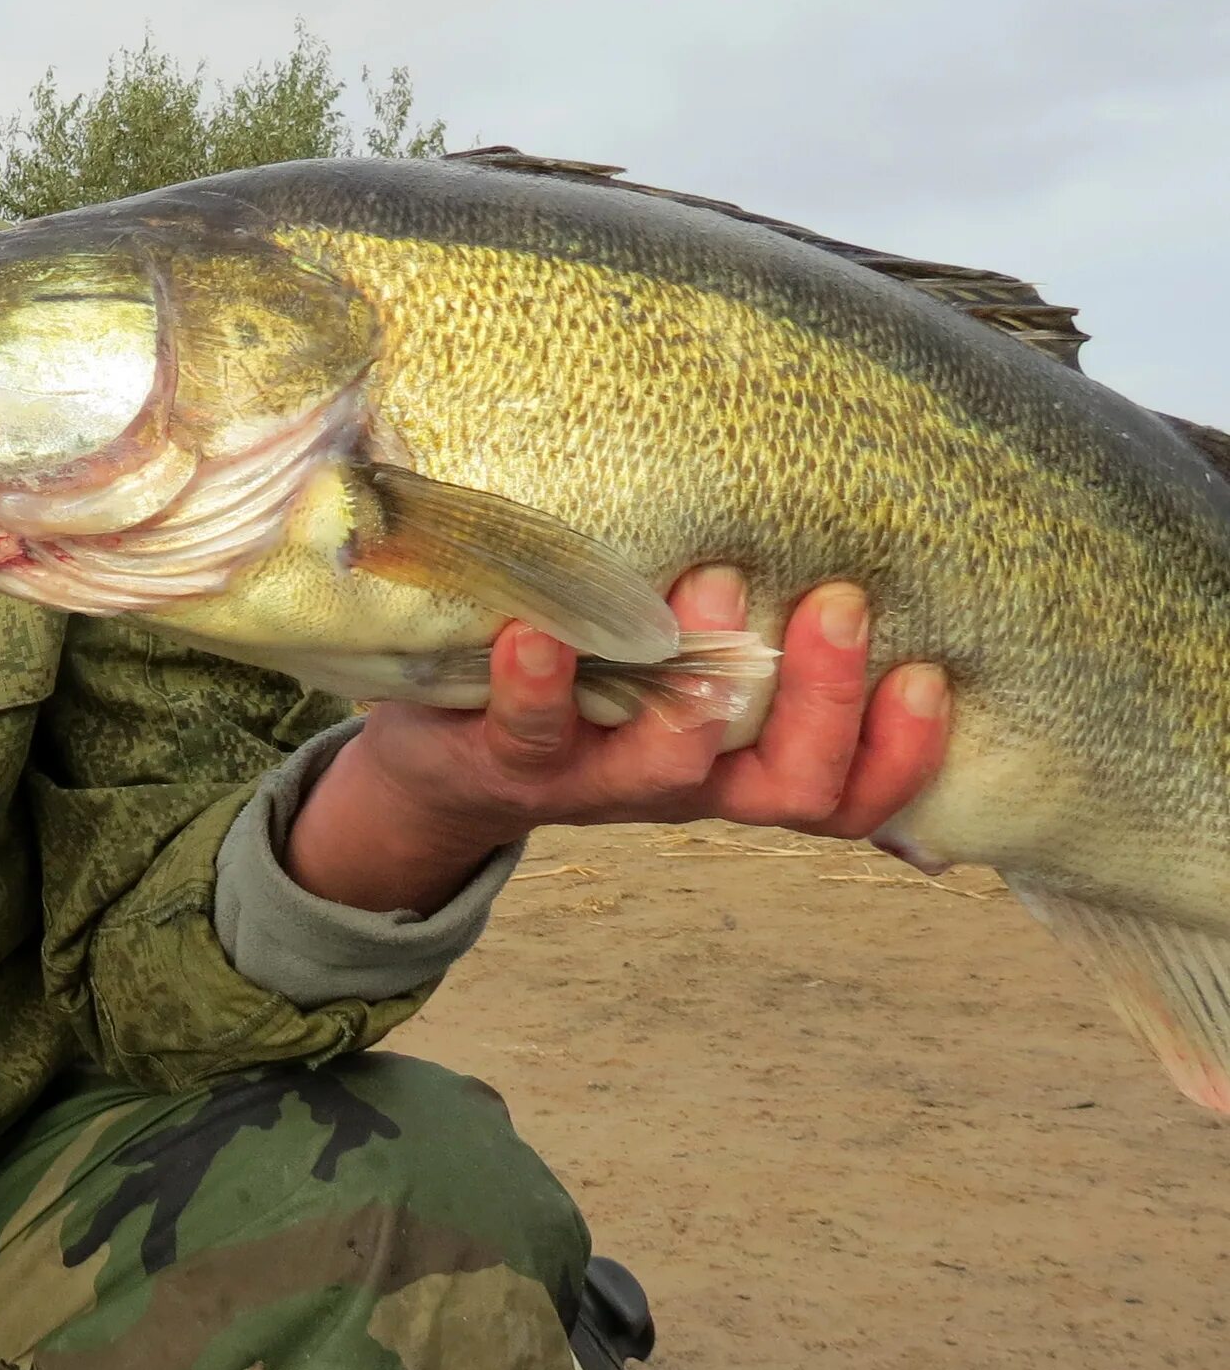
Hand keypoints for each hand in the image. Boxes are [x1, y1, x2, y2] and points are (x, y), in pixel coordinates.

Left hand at [284, 566, 952, 913]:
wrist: (439, 760)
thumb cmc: (590, 690)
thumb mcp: (681, 672)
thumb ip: (753, 641)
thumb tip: (875, 577)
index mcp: (738, 768)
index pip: (848, 792)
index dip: (901, 755)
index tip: (929, 675)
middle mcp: (680, 785)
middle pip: (786, 786)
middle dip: (824, 696)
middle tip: (836, 600)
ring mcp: (592, 780)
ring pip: (668, 766)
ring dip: (698, 684)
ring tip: (710, 588)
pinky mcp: (503, 757)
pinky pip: (526, 731)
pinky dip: (534, 679)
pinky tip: (536, 628)